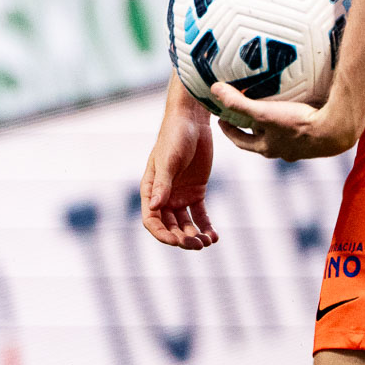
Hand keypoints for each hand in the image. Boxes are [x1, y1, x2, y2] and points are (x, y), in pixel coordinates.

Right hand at [139, 110, 218, 250]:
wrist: (193, 120)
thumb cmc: (174, 136)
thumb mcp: (169, 160)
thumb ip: (163, 184)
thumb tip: (154, 207)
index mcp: (150, 189)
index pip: (151, 220)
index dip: (162, 234)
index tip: (177, 241)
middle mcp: (164, 195)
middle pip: (170, 226)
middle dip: (181, 238)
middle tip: (197, 244)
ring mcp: (180, 195)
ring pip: (185, 224)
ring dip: (194, 235)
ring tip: (208, 241)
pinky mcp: (196, 192)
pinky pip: (200, 215)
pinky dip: (206, 226)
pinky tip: (214, 236)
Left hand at [211, 83, 362, 160]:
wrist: (335, 132)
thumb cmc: (297, 125)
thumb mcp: (263, 113)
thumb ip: (238, 102)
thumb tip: (214, 90)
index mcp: (268, 148)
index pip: (241, 141)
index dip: (229, 131)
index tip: (221, 119)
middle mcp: (283, 151)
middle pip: (260, 139)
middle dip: (250, 127)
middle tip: (242, 112)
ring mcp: (300, 147)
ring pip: (280, 134)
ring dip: (272, 124)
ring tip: (269, 107)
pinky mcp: (315, 138)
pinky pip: (298, 128)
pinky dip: (292, 119)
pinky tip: (296, 107)